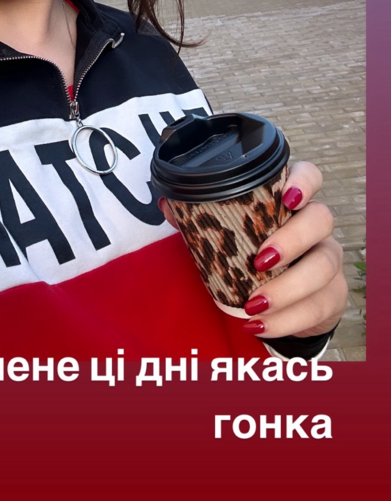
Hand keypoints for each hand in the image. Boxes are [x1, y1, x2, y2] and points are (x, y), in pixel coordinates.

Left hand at [160, 160, 347, 339]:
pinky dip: (288, 319)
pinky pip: (319, 305)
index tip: (288, 196)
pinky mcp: (332, 295)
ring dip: (288, 287)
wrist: (282, 300)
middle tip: (260, 261)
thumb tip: (168, 207)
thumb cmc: (252, 253)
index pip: (310, 176)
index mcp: (291, 202)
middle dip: (292, 240)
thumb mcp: (229, 234)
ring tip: (254, 304)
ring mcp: (327, 259)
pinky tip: (260, 324)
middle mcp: (316, 227)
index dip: (304, 181)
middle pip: (321, 219)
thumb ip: (201, 217)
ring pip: (324, 265)